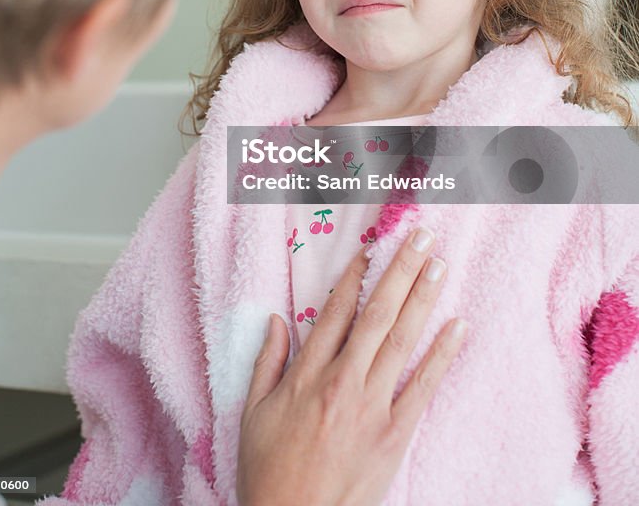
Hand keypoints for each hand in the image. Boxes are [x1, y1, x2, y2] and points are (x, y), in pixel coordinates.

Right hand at [236, 228, 465, 505]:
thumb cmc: (269, 473)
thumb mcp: (252, 415)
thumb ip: (267, 363)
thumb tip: (277, 320)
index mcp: (306, 375)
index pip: (335, 312)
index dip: (355, 276)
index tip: (371, 248)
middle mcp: (341, 382)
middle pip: (375, 315)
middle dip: (399, 271)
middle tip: (420, 237)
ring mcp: (371, 408)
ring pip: (400, 340)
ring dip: (422, 298)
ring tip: (439, 264)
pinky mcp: (394, 435)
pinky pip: (422, 387)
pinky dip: (441, 355)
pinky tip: (458, 327)